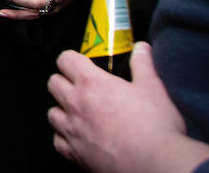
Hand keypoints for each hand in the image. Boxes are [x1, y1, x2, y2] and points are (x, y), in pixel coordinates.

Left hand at [47, 43, 208, 172]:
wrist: (156, 164)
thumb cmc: (155, 126)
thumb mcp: (153, 88)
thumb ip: (143, 65)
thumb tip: (141, 48)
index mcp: (92, 84)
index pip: (65, 60)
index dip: (72, 59)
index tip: (81, 63)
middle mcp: (76, 104)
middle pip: (53, 83)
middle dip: (64, 81)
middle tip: (80, 86)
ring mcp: (73, 130)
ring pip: (52, 112)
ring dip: (62, 109)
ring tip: (78, 112)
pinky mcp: (74, 153)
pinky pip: (57, 141)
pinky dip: (64, 137)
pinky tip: (78, 136)